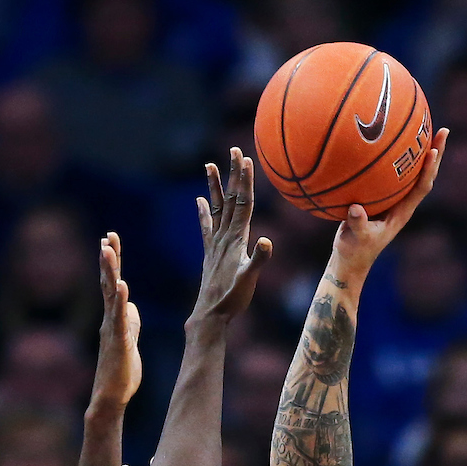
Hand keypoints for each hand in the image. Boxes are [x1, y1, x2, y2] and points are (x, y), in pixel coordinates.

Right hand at [91, 232, 141, 409]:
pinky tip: (123, 286)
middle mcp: (109, 319)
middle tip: (108, 236)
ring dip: (110, 273)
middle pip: (108, 283)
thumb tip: (131, 306)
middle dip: (108, 259)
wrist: (111, 397)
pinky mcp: (118, 342)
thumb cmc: (120, 372)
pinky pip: (119, 318)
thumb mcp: (129, 341)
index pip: (112, 284)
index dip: (112, 262)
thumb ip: (129, 322)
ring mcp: (112, 330)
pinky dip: (120, 301)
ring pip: (110, 296)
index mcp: (113, 318)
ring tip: (108, 251)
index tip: (110, 239)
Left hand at [190, 147, 272, 322]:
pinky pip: (206, 227)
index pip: (243, 203)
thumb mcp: (250, 279)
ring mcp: (215, 244)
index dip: (245, 181)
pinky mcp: (209, 253)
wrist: (210, 315)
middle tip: (234, 150)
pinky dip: (203, 212)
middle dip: (233, 174)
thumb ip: (259, 259)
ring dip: (214, 186)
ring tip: (209, 165)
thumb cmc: (233, 299)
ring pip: (216, 208)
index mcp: (236, 239)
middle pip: (230, 199)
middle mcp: (224, 237)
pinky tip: (198, 200)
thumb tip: (268, 241)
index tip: (246, 159)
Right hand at [330, 128, 448, 281]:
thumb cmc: (354, 252)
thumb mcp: (356, 239)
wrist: (349, 260)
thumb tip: (356, 208)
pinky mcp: (379, 198)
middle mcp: (402, 204)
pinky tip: (385, 139)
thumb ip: (358, 224)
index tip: (433, 150)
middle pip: (424, 174)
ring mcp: (392, 200)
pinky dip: (390, 156)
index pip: (422, 187)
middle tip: (443, 129)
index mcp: (402, 213)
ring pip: (409, 171)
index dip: (429, 170)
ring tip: (424, 126)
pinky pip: (389, 173)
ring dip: (418, 150)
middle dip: (435, 152)